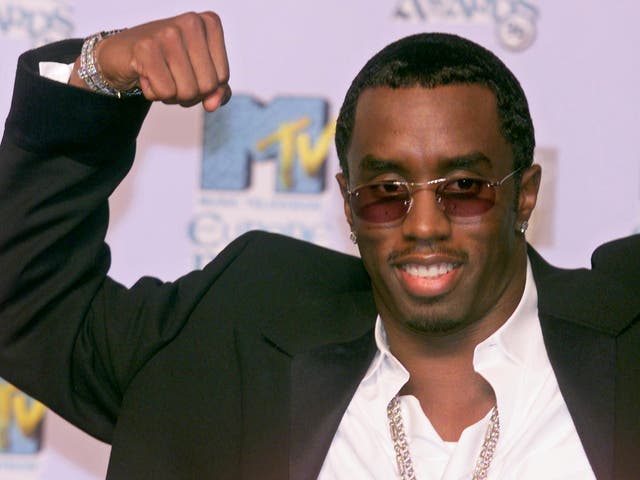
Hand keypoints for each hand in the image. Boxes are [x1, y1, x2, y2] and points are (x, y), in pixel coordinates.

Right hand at [70, 12, 230, 111]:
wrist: (121, 54)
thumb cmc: (166, 62)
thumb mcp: (199, 74)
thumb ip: (217, 91)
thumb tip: (212, 105)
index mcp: (208, 23)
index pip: (222, 77)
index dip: (205, 88)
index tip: (188, 72)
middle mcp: (191, 22)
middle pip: (207, 86)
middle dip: (189, 94)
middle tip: (172, 77)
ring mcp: (168, 33)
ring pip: (187, 92)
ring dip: (172, 95)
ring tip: (159, 75)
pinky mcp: (146, 48)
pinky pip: (165, 92)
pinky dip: (154, 94)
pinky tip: (145, 76)